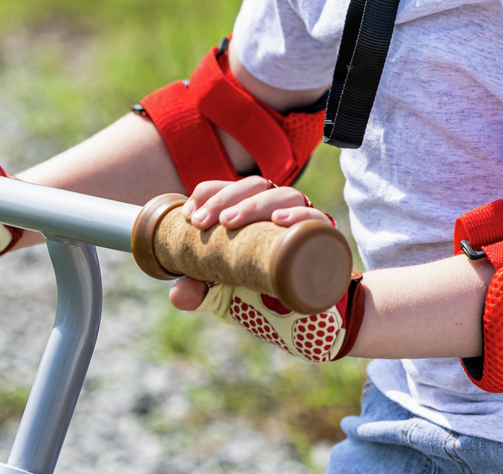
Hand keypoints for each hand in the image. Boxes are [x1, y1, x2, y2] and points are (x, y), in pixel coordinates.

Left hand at [171, 176, 329, 310]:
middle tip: (203, 222)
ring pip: (284, 194)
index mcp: (255, 214)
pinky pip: (316, 220)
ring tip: (232, 221)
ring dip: (255, 204)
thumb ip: (202, 292)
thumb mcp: (229, 295)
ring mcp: (304, 222)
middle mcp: (279, 210)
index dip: (209, 193)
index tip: (189, 216)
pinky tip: (279, 221)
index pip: (232, 188)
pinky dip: (299, 217)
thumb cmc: (269, 295)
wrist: (318, 317)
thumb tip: (177, 294)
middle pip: (255, 185)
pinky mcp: (326, 241)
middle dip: (225, 198)